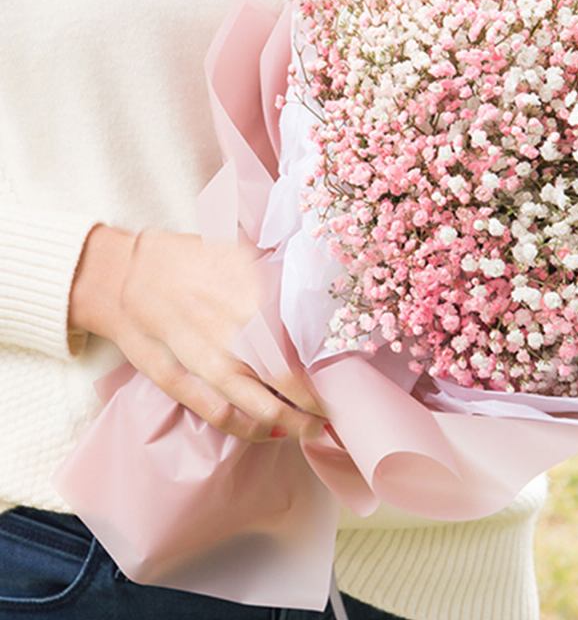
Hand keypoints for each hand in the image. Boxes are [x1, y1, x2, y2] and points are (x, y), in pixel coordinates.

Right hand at [69, 224, 325, 441]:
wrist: (126, 273)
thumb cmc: (190, 259)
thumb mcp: (241, 251)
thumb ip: (278, 273)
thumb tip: (322, 282)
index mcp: (253, 298)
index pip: (304, 342)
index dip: (328, 366)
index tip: (345, 376)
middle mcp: (232, 334)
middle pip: (287, 381)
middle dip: (317, 403)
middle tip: (336, 411)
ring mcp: (203, 362)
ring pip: (258, 408)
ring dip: (291, 425)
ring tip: (312, 430)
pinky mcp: (177, 382)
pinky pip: (221, 416)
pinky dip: (251, 429)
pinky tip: (271, 433)